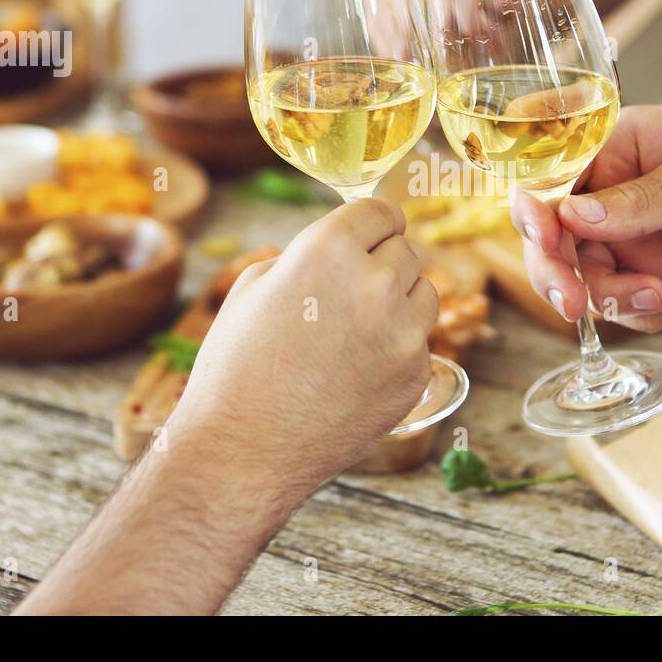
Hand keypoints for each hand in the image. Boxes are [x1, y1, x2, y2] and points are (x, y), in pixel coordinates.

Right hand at [172, 198, 438, 496]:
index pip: (381, 211)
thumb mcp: (254, 287)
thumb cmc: (236, 367)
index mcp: (330, 250)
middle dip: (381, 264)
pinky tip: (357, 371)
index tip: (370, 234)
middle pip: (405, 251)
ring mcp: (404, 333)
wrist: (244, 450)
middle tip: (348, 294)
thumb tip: (343, 247)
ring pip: (425, 294)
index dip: (372, 223)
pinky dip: (398, 350)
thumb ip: (307, 254)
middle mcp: (376, 284)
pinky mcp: (416, 376)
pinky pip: (420, 344)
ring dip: (399, 303)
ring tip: (354, 333)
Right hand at [511, 104, 661, 331]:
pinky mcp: (655, 273)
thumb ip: (642, 199)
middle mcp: (610, 197)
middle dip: (561, 275)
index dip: (537, 215)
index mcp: (613, 151)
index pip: (553, 183)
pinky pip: (632, 306)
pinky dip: (653, 313)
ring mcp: (631, 239)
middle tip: (575, 304)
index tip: (547, 243)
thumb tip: (573, 216)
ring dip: (619, 300)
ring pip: (592, 282)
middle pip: (557, 242)